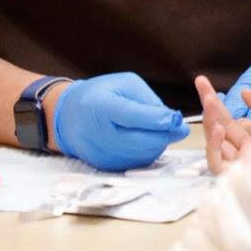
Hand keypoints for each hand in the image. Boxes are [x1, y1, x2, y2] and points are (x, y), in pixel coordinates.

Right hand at [53, 72, 188, 171]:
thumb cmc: (101, 95)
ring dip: (159, 145)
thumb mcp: (124, 84)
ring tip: (166, 131)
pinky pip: (133, 162)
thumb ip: (147, 101)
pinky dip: (147, 153)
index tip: (176, 118)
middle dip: (165, 136)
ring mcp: (100, 153)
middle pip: (138, 141)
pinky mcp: (104, 165)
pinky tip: (151, 141)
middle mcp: (98, 133)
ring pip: (139, 155)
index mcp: (101, 106)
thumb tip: (170, 119)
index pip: (132, 116)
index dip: (157, 119)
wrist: (69, 117)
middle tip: (181, 128)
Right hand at [196, 75, 250, 174]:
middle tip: (200, 82)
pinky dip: (214, 146)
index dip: (217, 104)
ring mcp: (242, 164)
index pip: (231, 122)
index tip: (203, 83)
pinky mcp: (238, 176)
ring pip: (216, 143)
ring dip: (211, 120)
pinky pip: (217, 163)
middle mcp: (247, 153)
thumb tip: (243, 93)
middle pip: (221, 128)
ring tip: (210, 99)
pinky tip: (219, 128)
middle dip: (210, 106)